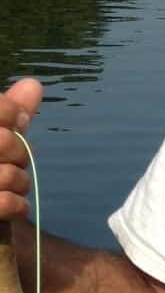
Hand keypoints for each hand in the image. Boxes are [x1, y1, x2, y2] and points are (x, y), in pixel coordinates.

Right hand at [0, 79, 42, 221]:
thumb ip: (5, 113)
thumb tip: (33, 86)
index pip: (0, 109)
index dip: (10, 114)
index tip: (14, 123)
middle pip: (5, 141)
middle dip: (18, 153)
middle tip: (12, 162)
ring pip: (7, 175)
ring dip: (19, 182)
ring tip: (13, 185)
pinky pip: (3, 204)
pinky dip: (16, 206)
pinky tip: (17, 206)